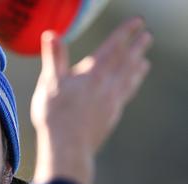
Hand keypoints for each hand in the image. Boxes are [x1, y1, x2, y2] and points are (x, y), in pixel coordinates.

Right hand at [31, 18, 151, 183]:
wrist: (68, 147)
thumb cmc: (55, 115)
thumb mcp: (49, 83)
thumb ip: (54, 58)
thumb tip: (50, 35)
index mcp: (94, 74)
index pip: (113, 47)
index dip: (125, 33)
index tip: (136, 23)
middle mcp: (108, 85)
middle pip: (127, 62)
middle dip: (137, 48)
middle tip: (147, 37)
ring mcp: (112, 102)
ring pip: (129, 80)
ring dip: (137, 68)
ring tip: (144, 63)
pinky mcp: (111, 117)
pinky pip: (125, 97)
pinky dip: (131, 88)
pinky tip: (129, 89)